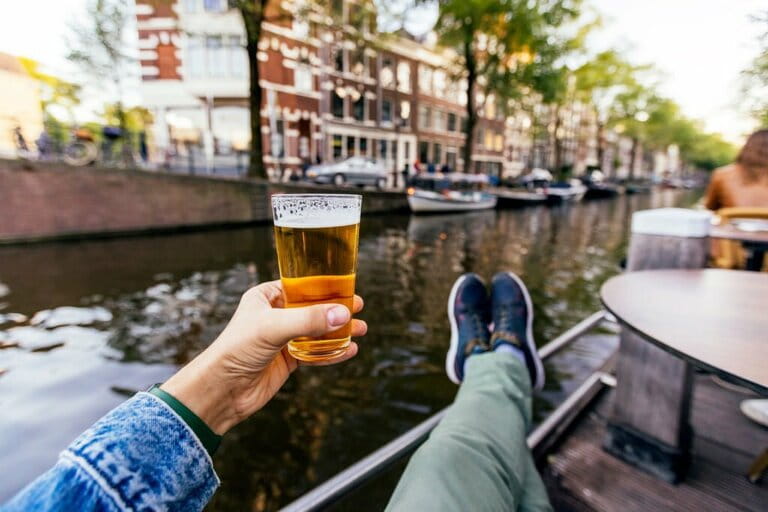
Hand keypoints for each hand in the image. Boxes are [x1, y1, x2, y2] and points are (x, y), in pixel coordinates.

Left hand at [161, 280, 366, 433]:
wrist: (221, 391)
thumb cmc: (235, 350)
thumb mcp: (272, 327)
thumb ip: (308, 320)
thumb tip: (343, 314)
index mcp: (266, 297)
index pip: (300, 286)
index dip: (325, 285)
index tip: (347, 286)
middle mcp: (275, 316)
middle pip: (313, 307)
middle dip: (337, 308)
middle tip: (359, 306)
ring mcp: (282, 339)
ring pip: (317, 330)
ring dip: (339, 331)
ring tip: (361, 330)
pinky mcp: (287, 361)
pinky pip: (315, 353)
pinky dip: (333, 352)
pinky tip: (349, 350)